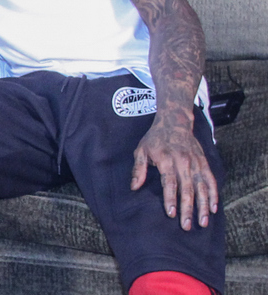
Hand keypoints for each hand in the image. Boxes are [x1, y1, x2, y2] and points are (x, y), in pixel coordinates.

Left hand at [131, 114, 217, 229]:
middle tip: (186, 226)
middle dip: (187, 209)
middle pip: (187, 189)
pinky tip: (214, 209)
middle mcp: (183, 162)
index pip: (169, 182)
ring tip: (202, 223)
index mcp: (166, 159)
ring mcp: (196, 163)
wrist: (174, 122)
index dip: (170, 199)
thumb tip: (134, 187)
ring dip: (203, 206)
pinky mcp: (204, 163)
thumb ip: (138, 169)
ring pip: (202, 188)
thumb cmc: (154, 139)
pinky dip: (214, 195)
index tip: (171, 214)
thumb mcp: (141, 150)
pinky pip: (211, 181)